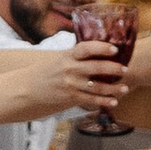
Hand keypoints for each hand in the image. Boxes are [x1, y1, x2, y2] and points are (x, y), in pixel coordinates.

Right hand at [0, 45, 122, 123]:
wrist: (25, 89)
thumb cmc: (44, 73)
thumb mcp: (58, 59)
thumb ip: (75, 57)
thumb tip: (94, 52)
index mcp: (67, 56)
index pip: (86, 48)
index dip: (101, 47)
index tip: (114, 48)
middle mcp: (69, 69)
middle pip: (96, 67)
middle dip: (113, 69)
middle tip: (125, 70)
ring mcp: (70, 84)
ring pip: (97, 86)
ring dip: (113, 88)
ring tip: (125, 88)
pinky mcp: (69, 97)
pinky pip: (90, 100)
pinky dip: (104, 101)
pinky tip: (113, 101)